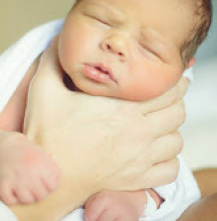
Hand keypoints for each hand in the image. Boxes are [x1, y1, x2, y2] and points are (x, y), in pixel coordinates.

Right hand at [0, 133, 59, 204]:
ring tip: (26, 190)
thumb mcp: (45, 157)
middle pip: (41, 195)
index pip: (53, 186)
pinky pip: (9, 200)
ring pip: (26, 200)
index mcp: (42, 164)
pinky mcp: (4, 182)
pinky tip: (15, 193)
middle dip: (40, 193)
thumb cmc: (29, 154)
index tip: (46, 182)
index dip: (51, 186)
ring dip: (27, 198)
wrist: (7, 146)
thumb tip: (56, 186)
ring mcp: (16, 177)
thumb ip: (53, 170)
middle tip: (36, 187)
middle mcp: (30, 171)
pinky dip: (12, 200)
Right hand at [24, 37, 186, 203]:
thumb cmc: (46, 134)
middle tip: (162, 98)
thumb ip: (51, 61)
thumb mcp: (43, 90)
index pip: (167, 92)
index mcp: (122, 109)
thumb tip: (57, 40)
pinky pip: (169, 170)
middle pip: (177, 114)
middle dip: (174, 102)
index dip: (175, 83)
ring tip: (158, 124)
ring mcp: (139, 159)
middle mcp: (138, 134)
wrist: (47, 176)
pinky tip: (154, 153)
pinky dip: (168, 160)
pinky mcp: (135, 179)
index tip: (171, 79)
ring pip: (176, 141)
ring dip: (170, 130)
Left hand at [84, 190, 145, 220]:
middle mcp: (116, 206)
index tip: (92, 216)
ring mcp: (126, 216)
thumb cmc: (109, 200)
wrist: (130, 199)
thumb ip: (88, 207)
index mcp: (104, 198)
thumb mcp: (96, 197)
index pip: (89, 217)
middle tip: (102, 219)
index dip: (89, 219)